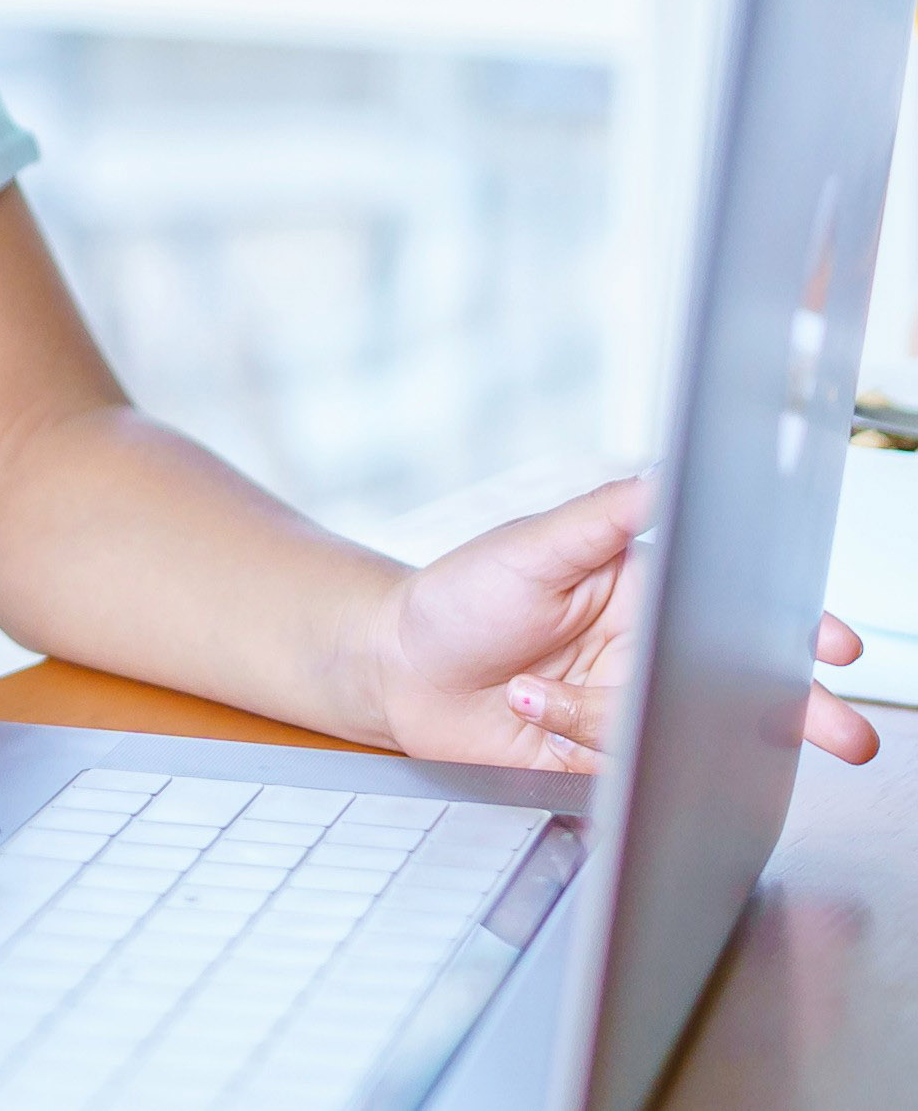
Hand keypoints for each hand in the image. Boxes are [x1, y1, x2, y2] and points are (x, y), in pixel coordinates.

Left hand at [367, 474, 882, 772]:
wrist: (395, 669)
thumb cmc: (459, 598)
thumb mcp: (531, 546)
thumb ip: (604, 515)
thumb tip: (669, 474)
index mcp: (648, 597)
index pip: (740, 612)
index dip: (796, 631)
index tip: (835, 644)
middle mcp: (651, 660)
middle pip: (746, 690)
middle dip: (800, 712)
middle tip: (846, 734)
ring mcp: (632, 714)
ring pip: (676, 733)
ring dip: (598, 717)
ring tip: (528, 689)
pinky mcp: (603, 761)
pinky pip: (628, 768)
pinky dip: (575, 740)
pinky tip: (526, 712)